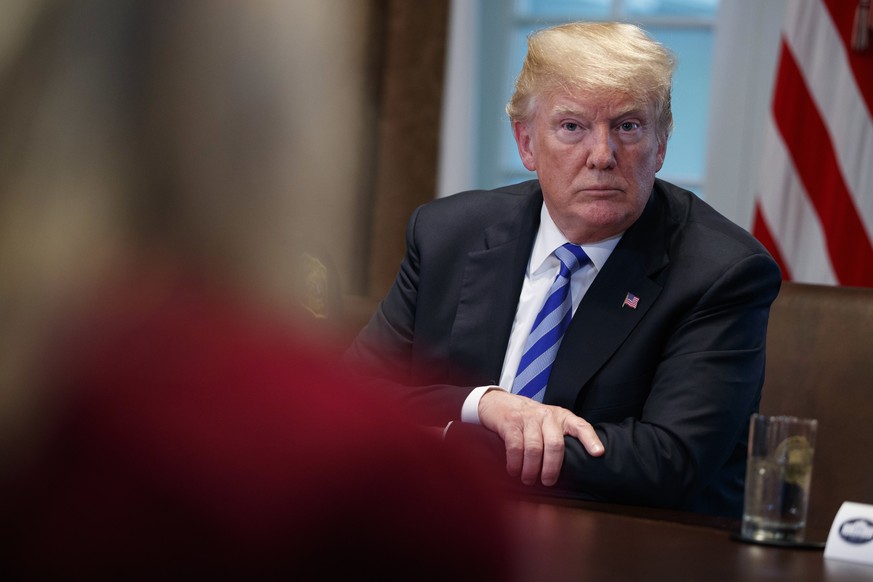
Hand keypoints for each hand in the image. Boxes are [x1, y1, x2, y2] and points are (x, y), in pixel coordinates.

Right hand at [478, 389, 603, 486]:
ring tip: (528, 480)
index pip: (580, 426)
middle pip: (555, 444)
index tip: (598, 453)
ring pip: (534, 448)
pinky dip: (515, 463)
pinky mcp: (511, 423)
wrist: (499, 403)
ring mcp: (528, 418)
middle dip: (552, 468)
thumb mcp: (548, 424)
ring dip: (531, 469)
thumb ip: (559, 438)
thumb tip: (571, 470)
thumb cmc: (528, 419)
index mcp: (561, 417)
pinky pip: (515, 447)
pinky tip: (514, 471)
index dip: (590, 439)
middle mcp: (547, 416)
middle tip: (547, 482)